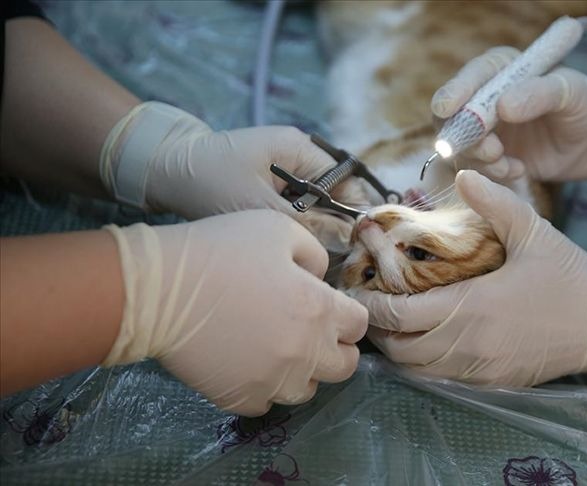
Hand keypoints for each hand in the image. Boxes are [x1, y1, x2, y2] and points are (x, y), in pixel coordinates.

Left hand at [99, 102, 351, 246]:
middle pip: (333, 192)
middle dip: (335, 221)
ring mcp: (283, 168)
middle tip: (336, 254)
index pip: (345, 180)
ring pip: (315, 203)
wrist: (162, 170)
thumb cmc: (207, 181)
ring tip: (313, 250)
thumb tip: (344, 240)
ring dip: (314, 225)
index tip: (360, 241)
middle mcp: (296, 154)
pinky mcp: (269, 183)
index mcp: (298, 148)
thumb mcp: (257, 206)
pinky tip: (291, 242)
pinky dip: (296, 223)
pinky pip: (296, 205)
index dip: (355, 210)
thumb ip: (305, 223)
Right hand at [102, 210, 367, 415]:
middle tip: (309, 332)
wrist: (159, 288)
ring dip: (301, 372)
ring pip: (307, 390)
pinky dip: (264, 389)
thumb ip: (313, 255)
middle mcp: (307, 353)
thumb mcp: (279, 230)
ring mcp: (275, 382)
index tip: (326, 306)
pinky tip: (247, 366)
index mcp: (321, 310)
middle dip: (335, 348)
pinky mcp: (241, 399)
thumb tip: (318, 279)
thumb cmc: (222, 250)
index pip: (359, 324)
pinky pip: (267, 404)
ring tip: (276, 350)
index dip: (346, 314)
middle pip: (345, 366)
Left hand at [351, 171, 586, 387]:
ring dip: (398, 349)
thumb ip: (495, 203)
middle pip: (399, 350)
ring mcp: (479, 369)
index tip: (360, 288)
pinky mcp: (491, 382)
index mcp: (471, 307)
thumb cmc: (569, 277)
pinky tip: (425, 340)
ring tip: (393, 323)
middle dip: (378, 330)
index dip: (372, 305)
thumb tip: (466, 174)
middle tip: (371, 304)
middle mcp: (468, 345)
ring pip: (417, 371)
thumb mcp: (534, 232)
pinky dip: (423, 364)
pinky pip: (442, 379)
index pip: (400, 316)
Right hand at [432, 47, 586, 184]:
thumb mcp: (574, 91)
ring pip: (463, 148)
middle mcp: (488, 101)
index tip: (448, 109)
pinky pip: (479, 171)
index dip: (455, 93)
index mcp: (503, 71)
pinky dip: (493, 175)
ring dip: (480, 160)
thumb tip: (502, 105)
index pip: (471, 78)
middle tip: (491, 150)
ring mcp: (490, 132)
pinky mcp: (496, 160)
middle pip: (454, 117)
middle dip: (465, 137)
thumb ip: (540, 93)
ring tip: (508, 166)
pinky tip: (519, 171)